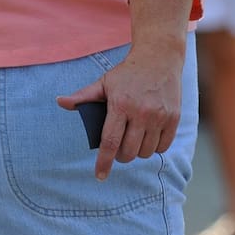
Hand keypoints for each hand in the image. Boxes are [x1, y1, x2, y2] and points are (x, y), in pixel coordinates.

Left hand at [57, 45, 182, 180]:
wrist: (159, 57)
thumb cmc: (128, 73)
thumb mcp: (104, 82)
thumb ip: (83, 96)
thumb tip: (60, 102)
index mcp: (120, 104)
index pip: (110, 142)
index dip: (104, 162)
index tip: (100, 176)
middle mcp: (141, 112)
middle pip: (128, 152)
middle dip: (120, 156)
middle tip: (118, 149)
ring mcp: (159, 116)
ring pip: (146, 152)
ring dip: (138, 152)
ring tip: (134, 140)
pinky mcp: (174, 118)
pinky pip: (163, 146)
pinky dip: (154, 148)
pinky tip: (148, 137)